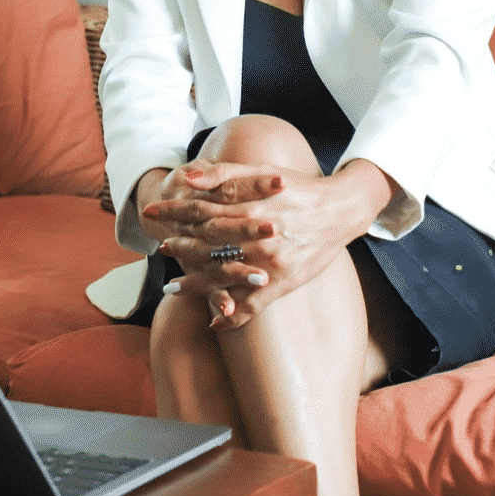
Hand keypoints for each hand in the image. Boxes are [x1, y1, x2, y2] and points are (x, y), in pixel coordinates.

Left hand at [141, 161, 282, 329]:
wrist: (341, 209)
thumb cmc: (296, 187)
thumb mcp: (261, 172)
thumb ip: (224, 174)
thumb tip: (188, 177)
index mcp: (249, 208)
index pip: (201, 211)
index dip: (174, 212)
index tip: (154, 213)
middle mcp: (257, 238)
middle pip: (208, 245)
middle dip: (181, 247)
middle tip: (162, 249)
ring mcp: (270, 264)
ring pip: (225, 277)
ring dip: (196, 284)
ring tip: (173, 287)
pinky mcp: (284, 282)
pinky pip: (255, 305)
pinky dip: (234, 316)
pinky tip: (215, 323)